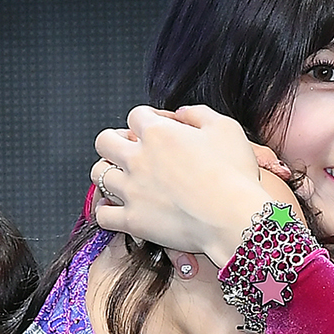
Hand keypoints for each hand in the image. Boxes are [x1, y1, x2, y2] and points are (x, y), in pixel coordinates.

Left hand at [92, 105, 301, 266]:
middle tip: (128, 151)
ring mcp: (132, 190)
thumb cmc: (235, 175)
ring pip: (99, 174)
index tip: (159, 131)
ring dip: (108, 173)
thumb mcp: (227, 128)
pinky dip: (107, 211)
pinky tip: (119, 209)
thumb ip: (199, 113)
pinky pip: (102, 214)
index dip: (147, 120)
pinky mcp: (133, 220)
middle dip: (114, 142)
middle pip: (104, 141)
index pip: (136, 115)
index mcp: (158, 132)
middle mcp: (138, 158)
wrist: (234, 219)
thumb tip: (181, 114)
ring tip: (122, 179)